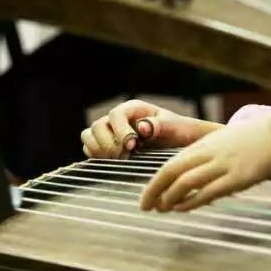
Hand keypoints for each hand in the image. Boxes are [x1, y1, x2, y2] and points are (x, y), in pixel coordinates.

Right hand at [81, 99, 220, 158]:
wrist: (181, 144)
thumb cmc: (180, 132)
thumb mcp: (176, 127)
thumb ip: (160, 125)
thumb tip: (141, 126)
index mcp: (134, 108)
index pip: (116, 115)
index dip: (120, 131)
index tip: (132, 146)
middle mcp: (119, 118)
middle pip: (97, 126)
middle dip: (108, 143)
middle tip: (124, 156)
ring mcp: (110, 131)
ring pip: (89, 135)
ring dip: (99, 149)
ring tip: (119, 159)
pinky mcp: (106, 144)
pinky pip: (89, 148)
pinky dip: (96, 156)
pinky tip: (113, 162)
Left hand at [139, 113, 270, 212]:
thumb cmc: (261, 136)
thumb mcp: (230, 139)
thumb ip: (213, 154)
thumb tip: (198, 175)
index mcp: (208, 143)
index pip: (172, 163)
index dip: (155, 181)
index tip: (147, 195)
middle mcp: (211, 153)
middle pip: (172, 172)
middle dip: (154, 191)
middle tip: (145, 206)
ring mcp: (224, 165)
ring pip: (185, 183)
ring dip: (169, 199)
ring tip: (162, 210)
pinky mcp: (238, 178)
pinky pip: (207, 192)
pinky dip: (191, 202)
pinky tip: (182, 209)